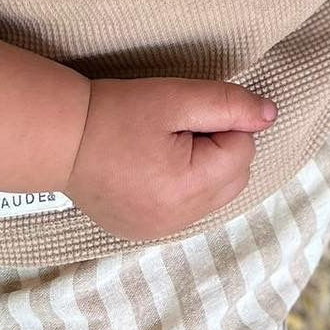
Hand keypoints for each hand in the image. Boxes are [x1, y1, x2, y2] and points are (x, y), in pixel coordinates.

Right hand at [65, 76, 276, 240]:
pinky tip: (156, 168)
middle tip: (178, 129)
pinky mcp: (147, 232)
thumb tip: (270, 116)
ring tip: (165, 147)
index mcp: (188, 188)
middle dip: (221, 148)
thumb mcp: (177, 97)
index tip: (186, 116)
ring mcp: (161, 230)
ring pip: (217, 194)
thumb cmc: (117, 113)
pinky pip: (191, 207)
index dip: (223, 124)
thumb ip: (230, 104)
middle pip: (236, 176)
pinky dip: (187, 186)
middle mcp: (178, 219)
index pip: (243, 150)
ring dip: (206, 167)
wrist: (59, 140)